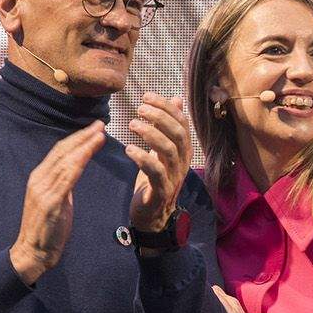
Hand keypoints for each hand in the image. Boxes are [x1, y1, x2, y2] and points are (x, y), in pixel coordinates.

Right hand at [8, 121, 107, 284]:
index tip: (94, 129)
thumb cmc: (47, 229)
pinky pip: (66, 178)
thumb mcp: (57, 201)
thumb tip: (75, 172)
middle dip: (83, 136)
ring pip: (65, 161)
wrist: (32, 253)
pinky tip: (88, 153)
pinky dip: (78, 162)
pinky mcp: (49, 202)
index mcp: (40, 177)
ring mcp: (43, 190)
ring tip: (100, 134)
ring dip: (84, 145)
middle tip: (101, 124)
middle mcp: (39, 179)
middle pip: (63, 151)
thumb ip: (63, 185)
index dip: (77, 138)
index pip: (60, 151)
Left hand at [126, 93, 191, 232]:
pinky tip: (129, 149)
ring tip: (132, 124)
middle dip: (160, 117)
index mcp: (183, 151)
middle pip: (178, 134)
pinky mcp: (162, 192)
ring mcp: (174, 178)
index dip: (167, 107)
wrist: (153, 217)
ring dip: (151, 134)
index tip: (147, 95)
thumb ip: (169, 126)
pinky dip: (143, 159)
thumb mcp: (162, 151)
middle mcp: (182, 163)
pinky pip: (156, 173)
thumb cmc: (155, 181)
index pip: (181, 123)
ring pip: (169, 151)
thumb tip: (177, 99)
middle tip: (140, 107)